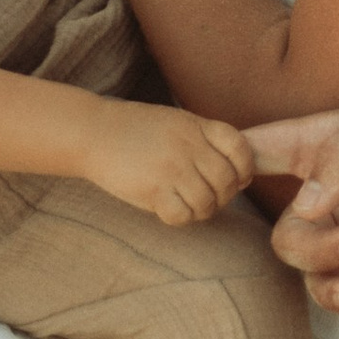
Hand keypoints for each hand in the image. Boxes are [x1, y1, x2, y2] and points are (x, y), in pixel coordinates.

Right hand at [71, 97, 254, 229]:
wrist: (92, 132)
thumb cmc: (134, 129)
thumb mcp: (175, 121)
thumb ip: (204, 138)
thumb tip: (238, 169)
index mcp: (196, 126)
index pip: (240, 147)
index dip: (245, 167)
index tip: (239, 177)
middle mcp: (188, 146)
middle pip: (227, 180)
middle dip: (224, 195)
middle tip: (210, 197)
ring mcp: (171, 169)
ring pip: (208, 202)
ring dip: (203, 210)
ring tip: (190, 205)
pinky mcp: (153, 190)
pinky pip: (182, 215)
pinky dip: (181, 218)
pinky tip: (170, 209)